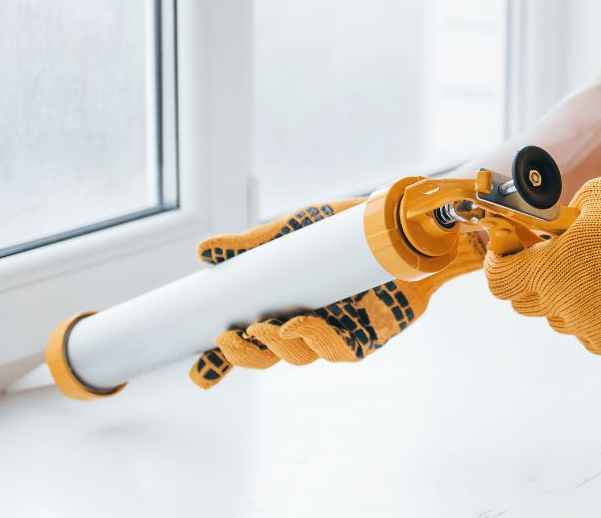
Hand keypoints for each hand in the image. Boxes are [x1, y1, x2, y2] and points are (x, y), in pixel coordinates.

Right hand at [190, 199, 482, 388]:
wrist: (402, 227)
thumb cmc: (348, 230)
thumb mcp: (294, 231)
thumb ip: (252, 245)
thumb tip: (202, 253)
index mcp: (283, 305)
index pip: (246, 342)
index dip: (220, 363)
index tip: (198, 372)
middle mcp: (306, 325)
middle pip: (266, 358)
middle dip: (242, 357)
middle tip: (226, 340)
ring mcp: (334, 334)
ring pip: (298, 357)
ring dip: (275, 347)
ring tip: (261, 328)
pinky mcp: (366, 338)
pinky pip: (335, 350)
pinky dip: (313, 337)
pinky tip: (299, 322)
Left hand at [484, 177, 600, 355]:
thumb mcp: (596, 197)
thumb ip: (566, 217)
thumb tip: (559, 227)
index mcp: (548, 268)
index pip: (498, 278)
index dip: (498, 260)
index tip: (508, 246)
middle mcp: (563, 304)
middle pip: (523, 302)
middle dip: (527, 277)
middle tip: (547, 255)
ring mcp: (591, 326)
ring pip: (558, 319)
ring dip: (561, 298)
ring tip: (587, 272)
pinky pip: (591, 334)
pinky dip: (592, 318)